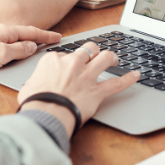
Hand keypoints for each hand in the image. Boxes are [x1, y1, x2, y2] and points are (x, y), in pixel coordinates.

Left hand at [0, 24, 61, 79]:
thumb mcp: (1, 54)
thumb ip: (19, 50)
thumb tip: (32, 46)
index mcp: (5, 31)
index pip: (32, 32)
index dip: (46, 35)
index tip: (58, 37)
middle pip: (24, 35)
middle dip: (39, 38)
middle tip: (52, 42)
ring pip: (15, 42)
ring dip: (27, 45)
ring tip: (38, 50)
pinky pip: (7, 49)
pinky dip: (16, 52)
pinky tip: (16, 57)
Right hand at [18, 42, 138, 135]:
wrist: (45, 115)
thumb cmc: (35, 103)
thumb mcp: (27, 87)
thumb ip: (35, 81)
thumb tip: (34, 85)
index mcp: (54, 60)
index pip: (65, 54)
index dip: (68, 60)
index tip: (69, 67)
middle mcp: (73, 64)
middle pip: (88, 49)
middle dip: (93, 50)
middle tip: (96, 55)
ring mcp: (87, 76)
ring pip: (105, 58)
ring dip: (111, 57)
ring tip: (114, 58)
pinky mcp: (97, 91)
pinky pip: (117, 83)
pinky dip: (128, 79)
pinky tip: (136, 75)